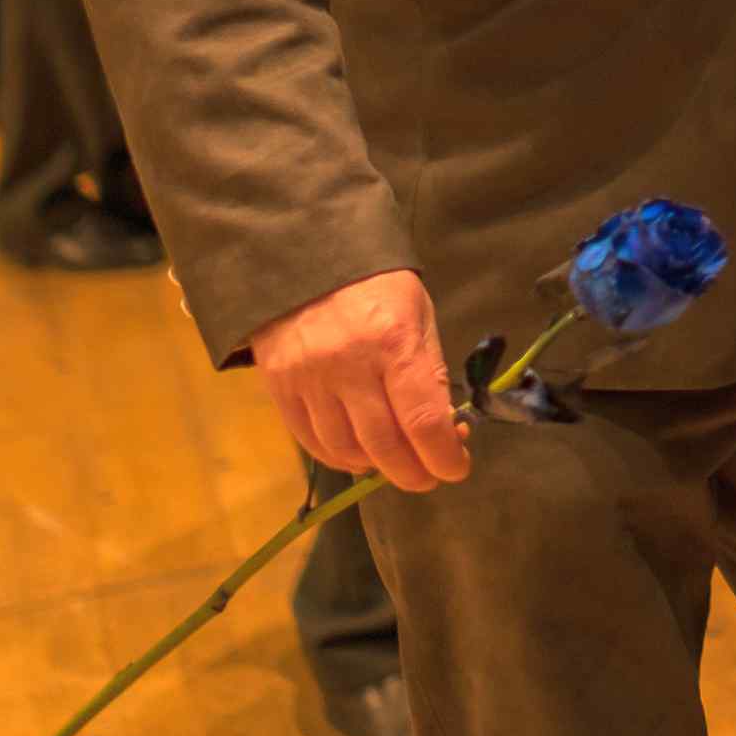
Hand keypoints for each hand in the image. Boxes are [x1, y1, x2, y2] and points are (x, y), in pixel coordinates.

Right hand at [245, 269, 472, 493]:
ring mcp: (309, 380)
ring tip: (394, 463)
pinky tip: (358, 456)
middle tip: (428, 476)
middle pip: (383, 445)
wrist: (305, 259)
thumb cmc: (377, 287)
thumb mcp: (419, 317)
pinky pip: (311, 441)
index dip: (444, 457)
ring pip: (345, 450)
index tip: (456, 468)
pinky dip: (339, 458)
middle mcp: (348, 366)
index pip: (422, 420)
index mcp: (393, 342)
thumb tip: (444, 430)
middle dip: (413, 473)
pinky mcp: (280, 388)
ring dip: (375, 468)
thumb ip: (431, 373)